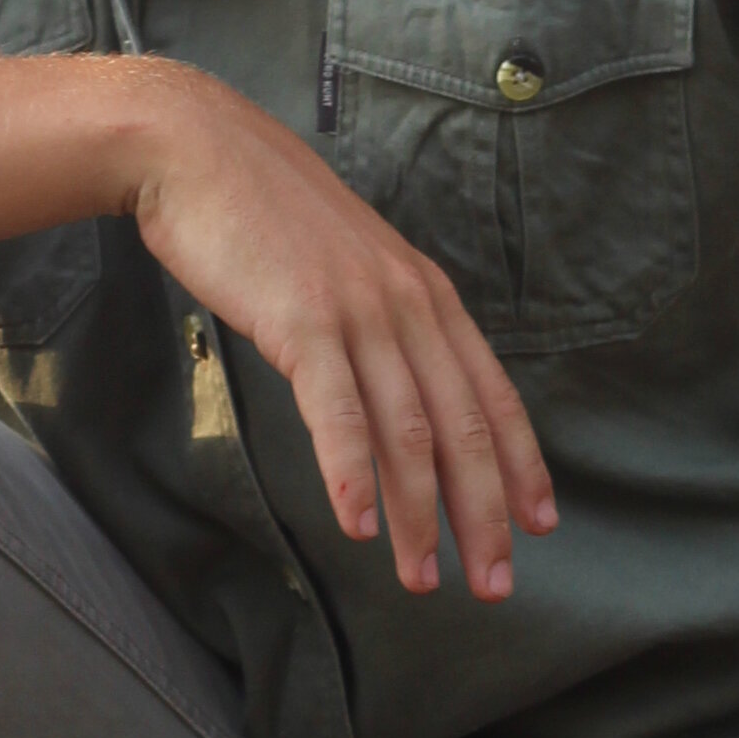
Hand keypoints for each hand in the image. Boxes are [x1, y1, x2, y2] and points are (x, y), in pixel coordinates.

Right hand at [123, 62, 555, 597]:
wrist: (199, 153)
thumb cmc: (263, 218)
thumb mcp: (345, 270)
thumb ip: (378, 325)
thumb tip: (390, 390)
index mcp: (426, 295)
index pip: (492, 395)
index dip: (521, 466)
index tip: (539, 526)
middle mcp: (408, 306)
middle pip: (463, 428)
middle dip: (484, 515)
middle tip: (494, 585)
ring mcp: (359, 312)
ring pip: (409, 432)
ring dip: (419, 516)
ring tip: (424, 579)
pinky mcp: (303, 321)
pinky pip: (338, 412)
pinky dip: (352, 474)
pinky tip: (356, 526)